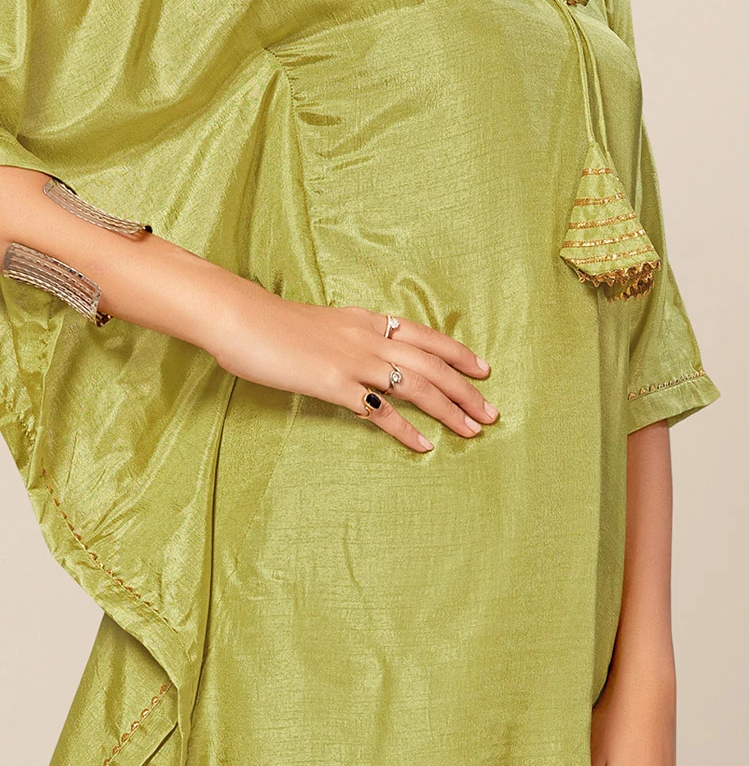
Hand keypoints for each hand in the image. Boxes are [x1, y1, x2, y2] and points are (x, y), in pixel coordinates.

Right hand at [210, 287, 498, 452]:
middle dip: (465, 389)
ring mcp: (353, 361)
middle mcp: (368, 338)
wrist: (239, 319)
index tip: (482, 369)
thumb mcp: (321, 324)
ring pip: (416, 385)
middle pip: (432, 364)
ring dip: (449, 409)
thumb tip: (365, 357)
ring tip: (473, 429)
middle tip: (491, 412)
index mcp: (366, 320)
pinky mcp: (334, 384)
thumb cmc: (271, 324)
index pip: (425, 336)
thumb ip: (347, 338)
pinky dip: (406, 429)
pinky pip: (379, 411)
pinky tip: (425, 445)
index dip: (457, 353)